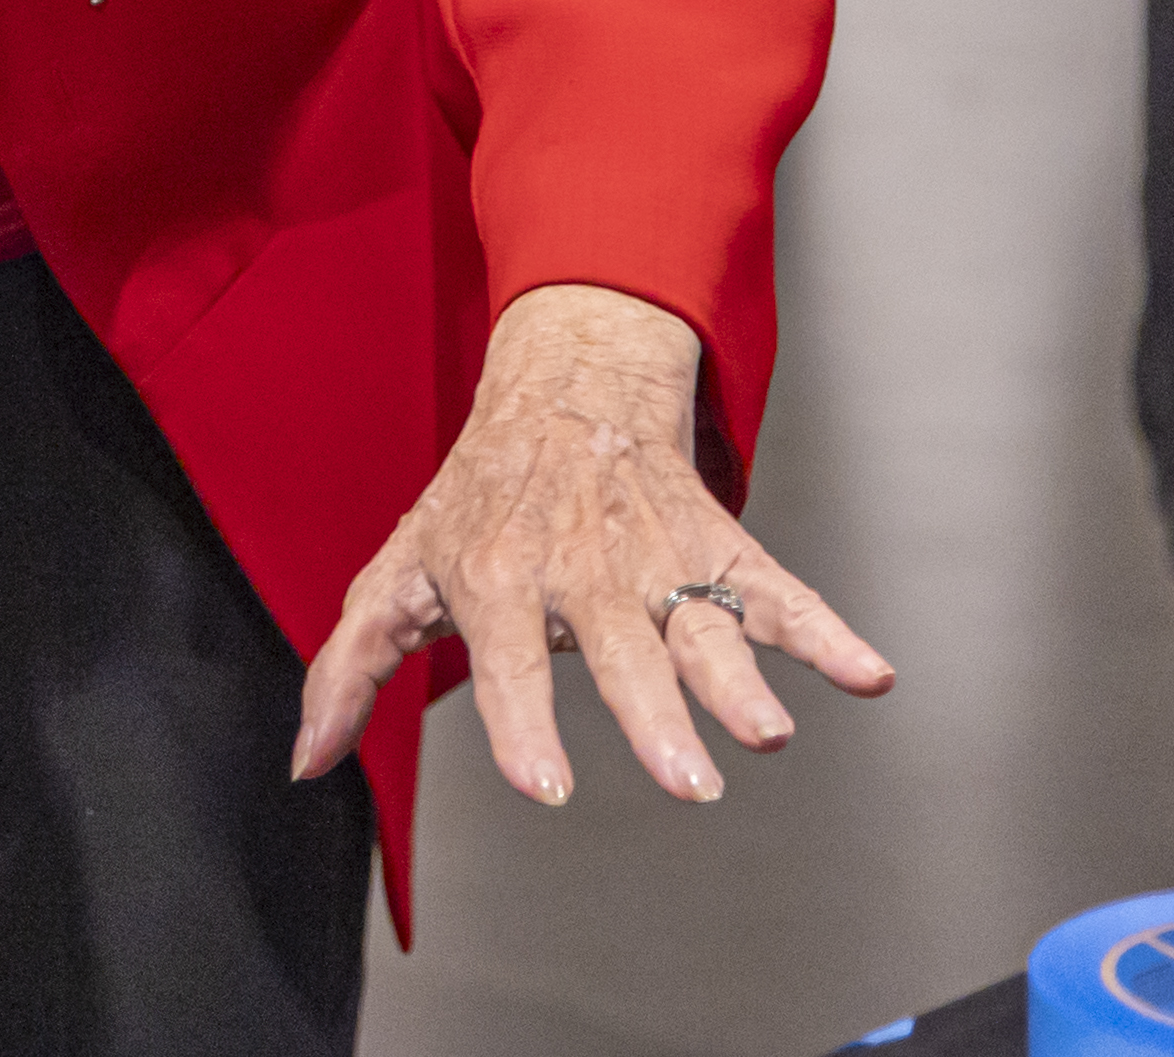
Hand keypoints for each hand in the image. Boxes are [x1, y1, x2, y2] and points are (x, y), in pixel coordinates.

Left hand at [294, 284, 892, 808]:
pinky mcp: (715, 547)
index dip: (521, 723)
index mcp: (497, 578)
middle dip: (655, 717)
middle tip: (687, 782)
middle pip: (620, 653)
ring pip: (702, 626)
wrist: (563, 385)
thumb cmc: (473, 499)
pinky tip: (867, 673)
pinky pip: (777, 590)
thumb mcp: (395, 568)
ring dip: (739, 679)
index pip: (506, 661)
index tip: (546, 787)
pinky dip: (825, 632)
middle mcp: (581, 571)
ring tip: (767, 731)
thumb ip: (348, 667)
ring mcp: (656, 559)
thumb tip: (306, 760)